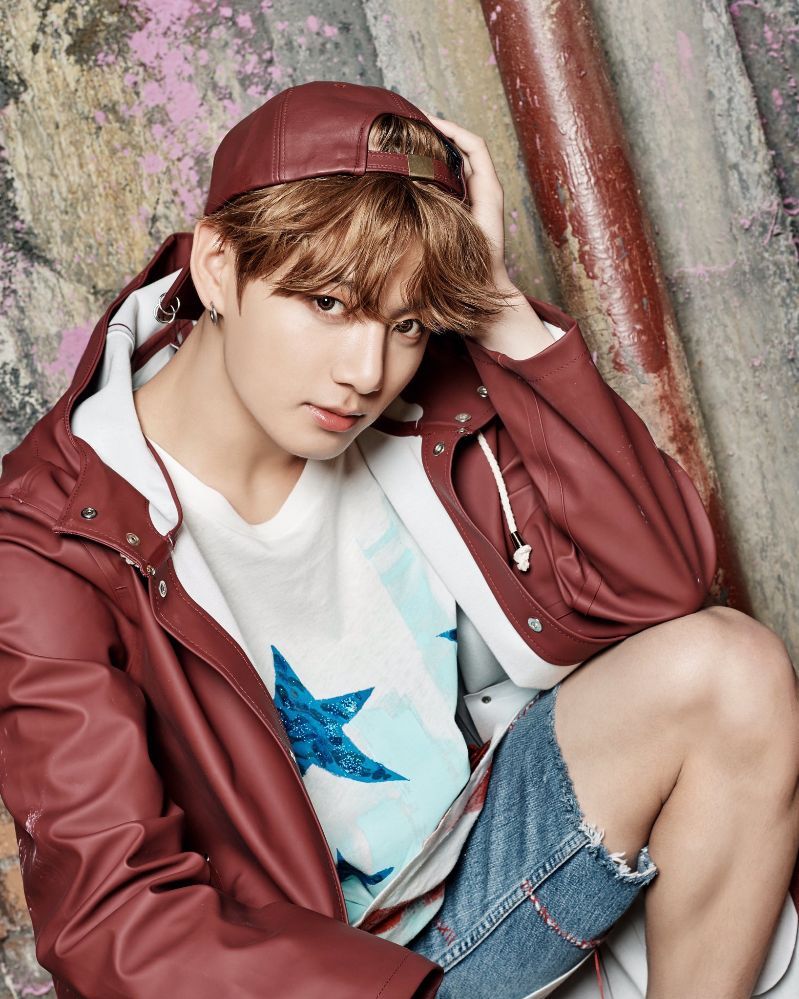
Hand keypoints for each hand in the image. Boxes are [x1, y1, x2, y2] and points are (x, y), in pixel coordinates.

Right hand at [422, 111, 555, 357]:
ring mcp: (471, 204)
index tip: (426, 121)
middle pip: (462, 150)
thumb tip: (442, 186)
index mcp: (488, 191)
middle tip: (410, 127)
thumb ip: (463, 205)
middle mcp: (483, 193)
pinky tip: (409, 176)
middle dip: (438, 135)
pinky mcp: (460, 216)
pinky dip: (429, 175)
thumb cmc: (480, 272)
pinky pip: (446, 186)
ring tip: (406, 145)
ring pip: (453, 167)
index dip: (452, 129)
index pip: (473, 146)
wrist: (486, 299)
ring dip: (432, 153)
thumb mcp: (471, 235)